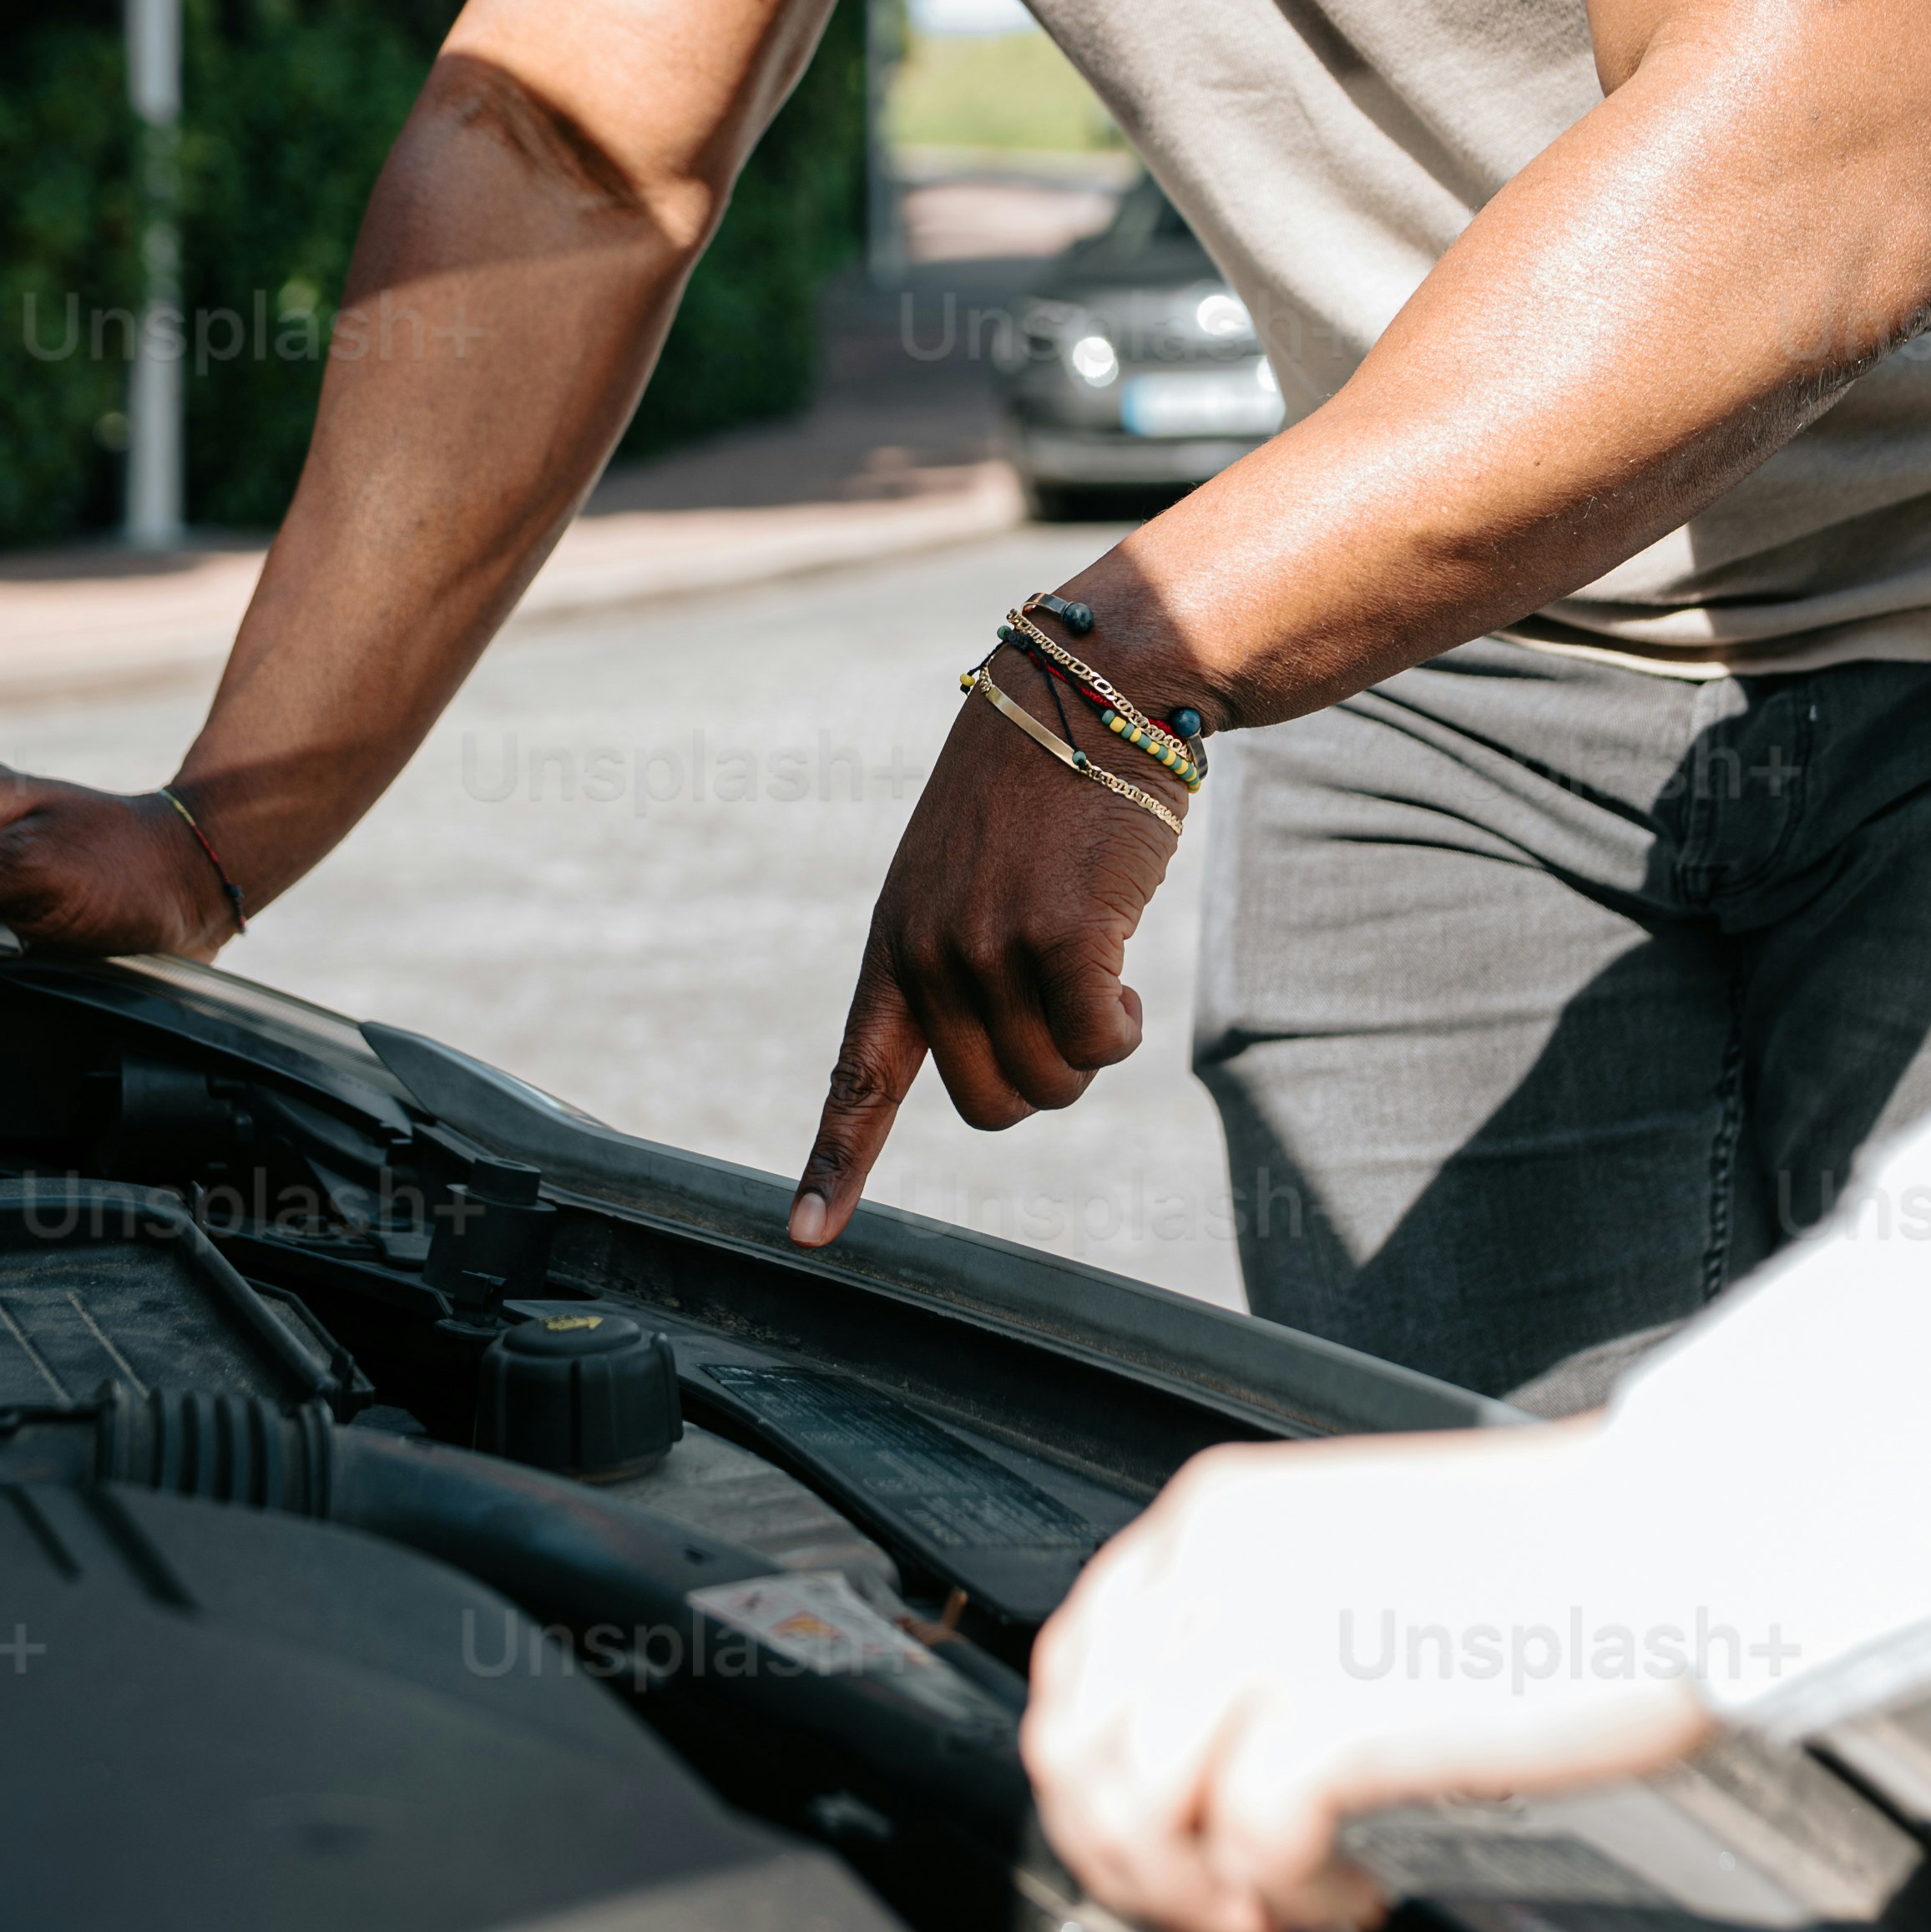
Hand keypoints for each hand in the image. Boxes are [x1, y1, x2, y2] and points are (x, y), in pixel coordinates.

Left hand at [785, 675, 1175, 1248]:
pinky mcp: (1060, 939)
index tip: (805, 1238)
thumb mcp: (966, 872)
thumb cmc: (1044, 786)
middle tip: (1073, 1001)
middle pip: (990, 1104)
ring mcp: (988, 949)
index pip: (856, 1077)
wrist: (1091, 693)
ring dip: (1093, 1044)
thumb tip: (1006, 1063)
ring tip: (1096, 956)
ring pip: (1052, 1083)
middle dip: (1047, 1075)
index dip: (834, 1165)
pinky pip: (1100, 1046)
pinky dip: (1124, 1026)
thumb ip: (961, 960)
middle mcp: (929, 956)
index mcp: (894, 946)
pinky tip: (1125, 968)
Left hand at [1022, 1431, 1717, 1931]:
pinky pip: (1243, 1850)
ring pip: (1131, 1810)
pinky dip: (1290, 1903)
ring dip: (1200, 1893)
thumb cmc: (1571, 1564)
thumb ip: (1267, 1628)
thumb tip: (1209, 1758)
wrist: (1689, 1540)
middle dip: (1131, 1862)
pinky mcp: (1328, 1709)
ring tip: (1288, 1908)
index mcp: (1219, 1516)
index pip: (1074, 1665)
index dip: (1100, 1783)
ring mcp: (1261, 1632)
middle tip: (1225, 1903)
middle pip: (1078, 1751)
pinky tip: (1359, 1895)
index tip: (1170, 1844)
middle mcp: (1214, 1561)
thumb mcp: (1364, 1565)